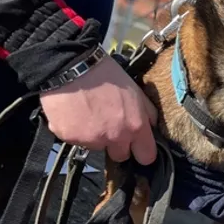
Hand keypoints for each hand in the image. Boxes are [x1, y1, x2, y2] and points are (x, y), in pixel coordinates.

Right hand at [40, 55, 158, 164]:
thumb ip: (146, 113)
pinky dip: (75, 131)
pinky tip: (74, 114)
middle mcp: (116, 137)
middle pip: (120, 156)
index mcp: (136, 126)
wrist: (71, 67)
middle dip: (116, 145)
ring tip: (88, 114)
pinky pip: (76, 141)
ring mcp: (92, 140)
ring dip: (94, 137)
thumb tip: (152, 127)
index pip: (147, 157)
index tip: (136, 147)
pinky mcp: (71, 139)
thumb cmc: (106, 75)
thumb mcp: (135, 91)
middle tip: (108, 126)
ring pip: (96, 148)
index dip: (142, 151)